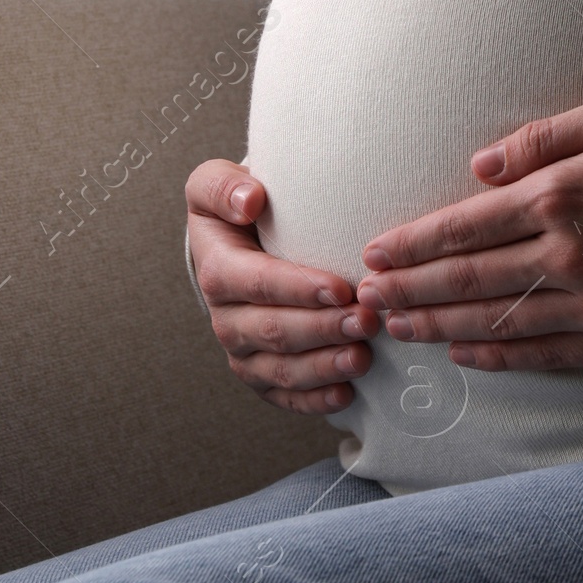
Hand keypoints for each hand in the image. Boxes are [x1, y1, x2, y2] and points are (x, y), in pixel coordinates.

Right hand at [185, 159, 379, 415]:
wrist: (237, 239)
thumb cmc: (238, 207)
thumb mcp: (215, 183)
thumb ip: (224, 186)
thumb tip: (250, 201)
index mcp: (217, 269)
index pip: (256, 283)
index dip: (297, 289)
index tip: (340, 288)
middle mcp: (226, 317)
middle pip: (274, 331)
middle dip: (322, 329)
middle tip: (367, 320)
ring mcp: (242, 350)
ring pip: (280, 368)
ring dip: (323, 366)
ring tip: (363, 357)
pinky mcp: (260, 373)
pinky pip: (282, 395)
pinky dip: (313, 399)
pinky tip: (345, 394)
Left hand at [355, 91, 582, 370]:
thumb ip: (544, 140)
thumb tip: (479, 170)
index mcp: (566, 196)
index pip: (467, 226)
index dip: (413, 244)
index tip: (373, 254)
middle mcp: (574, 258)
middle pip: (471, 281)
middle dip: (411, 292)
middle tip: (365, 303)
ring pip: (501, 324)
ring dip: (442, 327)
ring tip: (400, 330)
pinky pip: (550, 355)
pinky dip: (503, 356)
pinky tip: (470, 352)